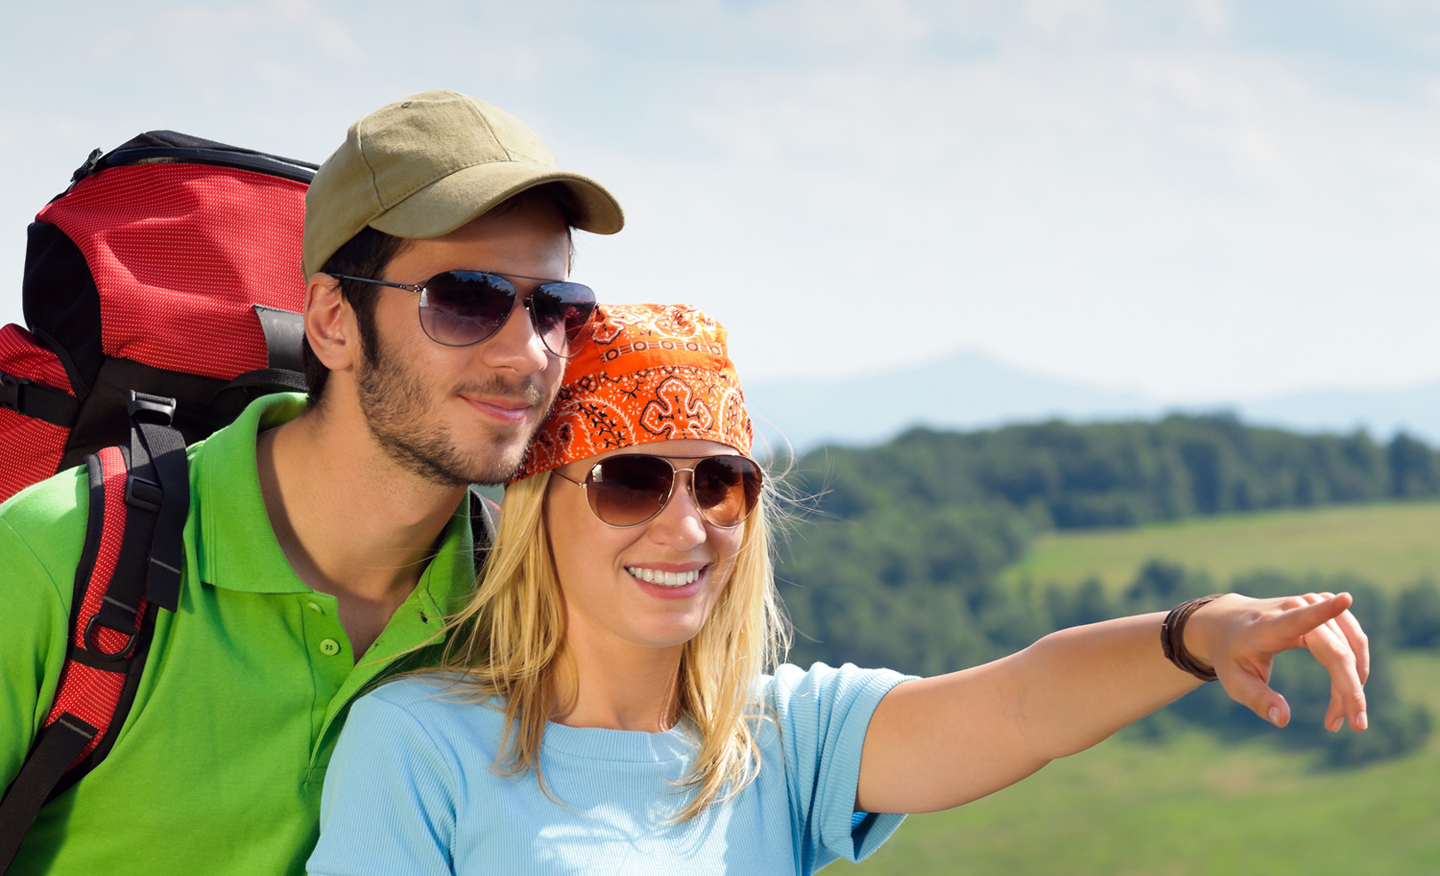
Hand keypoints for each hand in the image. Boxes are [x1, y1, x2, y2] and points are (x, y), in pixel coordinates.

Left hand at [1184, 592, 1368, 731]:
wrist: (1228, 624)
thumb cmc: (1232, 655)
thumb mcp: (1234, 682)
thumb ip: (1257, 700)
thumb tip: (1283, 720)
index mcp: (1267, 627)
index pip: (1298, 619)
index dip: (1323, 611)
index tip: (1346, 599)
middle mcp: (1293, 608)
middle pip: (1336, 651)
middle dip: (1351, 690)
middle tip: (1355, 726)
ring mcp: (1310, 602)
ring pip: (1351, 645)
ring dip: (1356, 682)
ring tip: (1342, 715)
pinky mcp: (1323, 605)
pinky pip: (1353, 638)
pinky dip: (1357, 666)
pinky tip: (1348, 690)